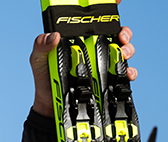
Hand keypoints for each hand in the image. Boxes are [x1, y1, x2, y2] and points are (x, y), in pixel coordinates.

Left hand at [30, 0, 136, 116]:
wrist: (51, 105)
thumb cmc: (44, 78)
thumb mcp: (38, 59)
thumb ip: (41, 45)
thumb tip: (53, 36)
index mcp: (78, 38)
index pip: (94, 20)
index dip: (108, 8)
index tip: (116, 2)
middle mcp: (93, 47)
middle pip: (115, 32)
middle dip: (124, 31)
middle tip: (121, 37)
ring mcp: (101, 63)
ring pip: (123, 50)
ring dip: (128, 49)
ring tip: (123, 54)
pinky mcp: (107, 79)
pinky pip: (124, 73)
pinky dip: (129, 71)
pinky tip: (127, 72)